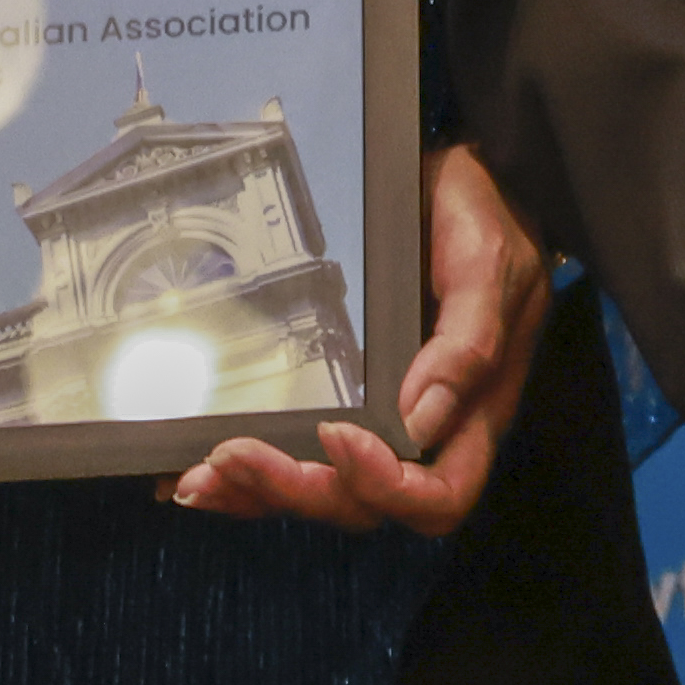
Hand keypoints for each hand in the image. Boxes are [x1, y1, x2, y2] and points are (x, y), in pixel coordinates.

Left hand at [177, 145, 544, 537]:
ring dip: (257, 491)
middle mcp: (424, 431)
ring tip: (201, 472)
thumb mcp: (490, 264)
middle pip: (363, 503)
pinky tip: (195, 469)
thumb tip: (422, 417)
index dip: (385, 485)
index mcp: (472, 411)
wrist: (455, 181)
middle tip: (235, 453)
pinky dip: (243, 477)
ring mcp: (378, 420)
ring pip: (319, 492)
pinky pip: (292, 458)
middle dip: (296, 488)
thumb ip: (469, 341)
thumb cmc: (483, 220)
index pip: (438, 494)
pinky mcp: (340, 399)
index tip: (338, 435)